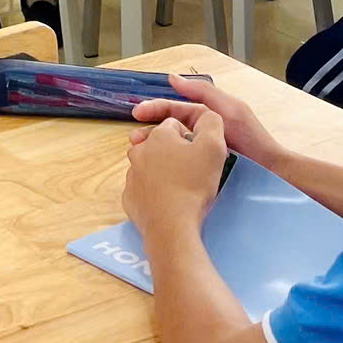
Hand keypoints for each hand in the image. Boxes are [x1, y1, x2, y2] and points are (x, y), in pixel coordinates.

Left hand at [123, 104, 231, 232]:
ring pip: (150, 166)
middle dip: (175, 154)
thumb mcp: (213, 147)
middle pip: (160, 145)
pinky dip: (154, 192)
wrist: (172, 226)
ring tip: (181, 189)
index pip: (175, 125)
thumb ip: (212, 123)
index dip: (191, 138)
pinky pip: (143, 189)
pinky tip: (168, 202)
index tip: (200, 155)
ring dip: (163, 173)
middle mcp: (139, 151)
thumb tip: (207, 116)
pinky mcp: (130, 197)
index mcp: (159, 136)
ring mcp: (131, 175)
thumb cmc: (193, 185)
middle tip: (192, 173)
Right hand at [132, 72, 284, 168]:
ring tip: (140, 155)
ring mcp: (202, 151)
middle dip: (149, 131)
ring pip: (172, 146)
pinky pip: (181, 162)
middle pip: (169, 128)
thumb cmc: (253, 138)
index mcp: (205, 115)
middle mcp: (201, 132)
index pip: (174, 108)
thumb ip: (202, 92)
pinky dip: (167, 163)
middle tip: (133, 141)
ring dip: (155, 148)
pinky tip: (158, 169)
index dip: (154, 108)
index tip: (136, 113)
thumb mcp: (228, 109)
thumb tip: (173, 78)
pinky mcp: (204, 169)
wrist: (271, 171)